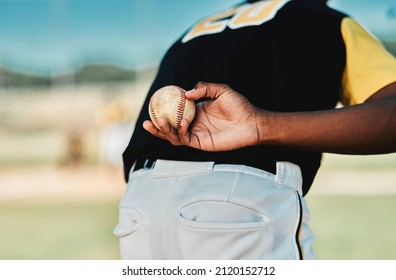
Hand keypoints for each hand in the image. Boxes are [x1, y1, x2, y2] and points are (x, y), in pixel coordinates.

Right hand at [143, 82, 261, 150]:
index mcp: (196, 111)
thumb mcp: (221, 90)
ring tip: (159, 122)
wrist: (253, 122)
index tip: (153, 103)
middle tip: (147, 120)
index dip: (163, 109)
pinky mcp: (202, 143)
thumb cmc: (239, 106)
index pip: (175, 111)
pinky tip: (184, 123)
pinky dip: (182, 132)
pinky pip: (187, 140)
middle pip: (170, 127)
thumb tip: (186, 93)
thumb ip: (204, 87)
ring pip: (175, 136)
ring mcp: (197, 134)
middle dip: (157, 125)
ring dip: (164, 131)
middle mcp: (193, 123)